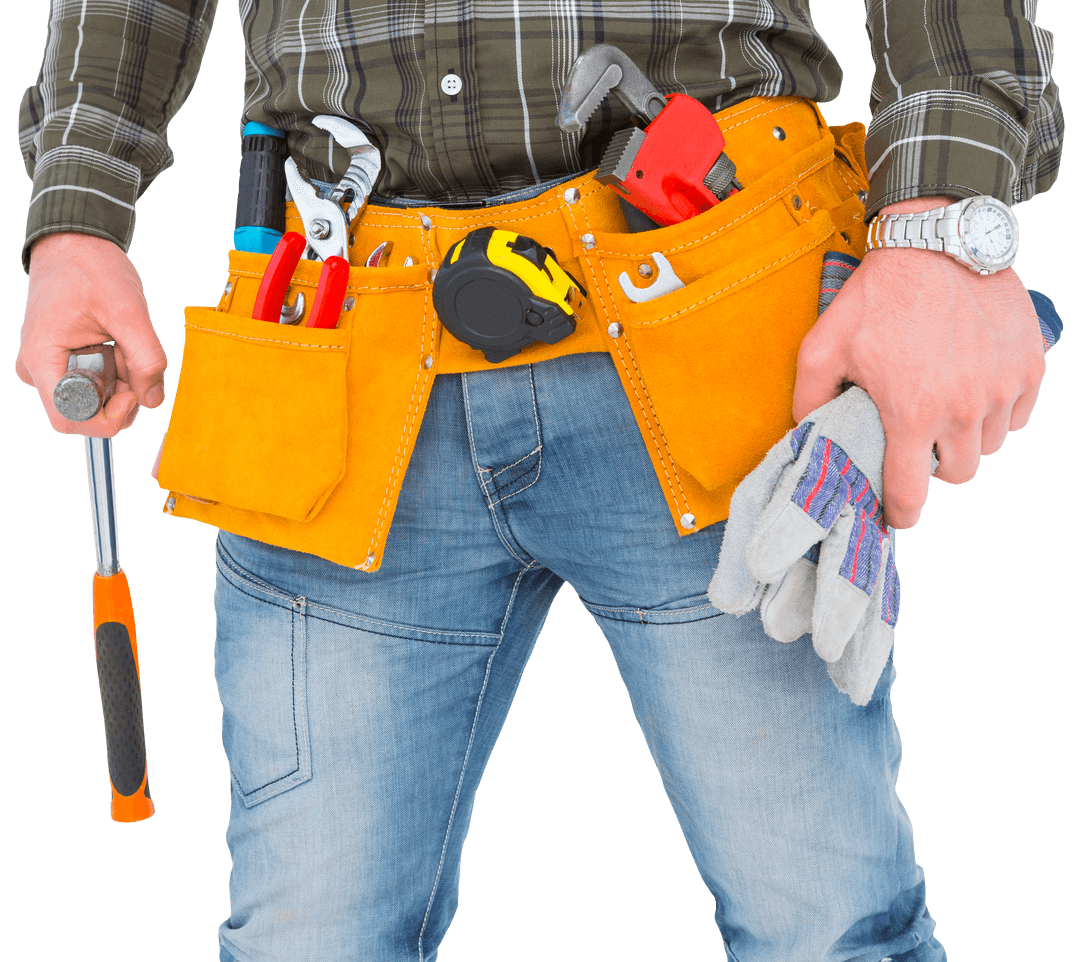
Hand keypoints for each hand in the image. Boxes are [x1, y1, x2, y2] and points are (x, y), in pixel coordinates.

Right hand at [16, 232, 167, 437]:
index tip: (131, 391)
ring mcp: (50, 368)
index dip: (108, 417)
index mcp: (43, 358)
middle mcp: (39, 370)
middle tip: (131, 357)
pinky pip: (94, 386)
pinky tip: (116, 346)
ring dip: (121, 383)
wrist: (75, 245)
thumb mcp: (130, 311)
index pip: (70, 418)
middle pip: (86, 413)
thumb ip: (147, 357)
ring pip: (94, 401)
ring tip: (122, 345)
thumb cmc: (92, 269)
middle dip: (121, 396)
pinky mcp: (62, 364)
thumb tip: (154, 399)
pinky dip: (116, 374)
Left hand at [792, 196, 1044, 528]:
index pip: (909, 493)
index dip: (900, 512)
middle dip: (933, 468)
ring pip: (990, 446)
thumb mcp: (822, 347)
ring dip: (967, 440)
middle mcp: (964, 410)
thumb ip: (809, 399)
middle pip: (957, 474)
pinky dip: (999, 413)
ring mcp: (1003, 389)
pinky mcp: (1029, 366)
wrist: (936, 240)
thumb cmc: (877, 295)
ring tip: (943, 411)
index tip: (896, 514)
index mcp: (912, 413)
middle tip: (915, 442)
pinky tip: (974, 392)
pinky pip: (1019, 415)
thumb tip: (804, 434)